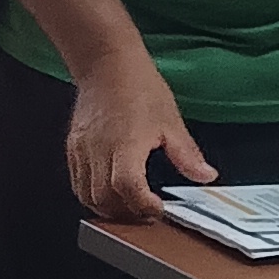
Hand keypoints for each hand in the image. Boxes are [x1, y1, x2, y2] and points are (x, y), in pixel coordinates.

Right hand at [68, 53, 212, 219]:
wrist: (107, 63)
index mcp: (125, 144)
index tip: (158, 210)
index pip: (128, 188)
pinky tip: (110, 192)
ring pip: (88, 195)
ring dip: (108, 208)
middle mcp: (99, 150)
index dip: (143, 206)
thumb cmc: (137, 86)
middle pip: (105, 200)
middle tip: (147, 214)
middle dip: (127, 214)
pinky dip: (93, 194)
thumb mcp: (171, 121)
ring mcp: (82, 150)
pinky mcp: (73, 147)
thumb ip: (187, 154)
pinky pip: (78, 182)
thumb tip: (205, 175)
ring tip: (130, 207)